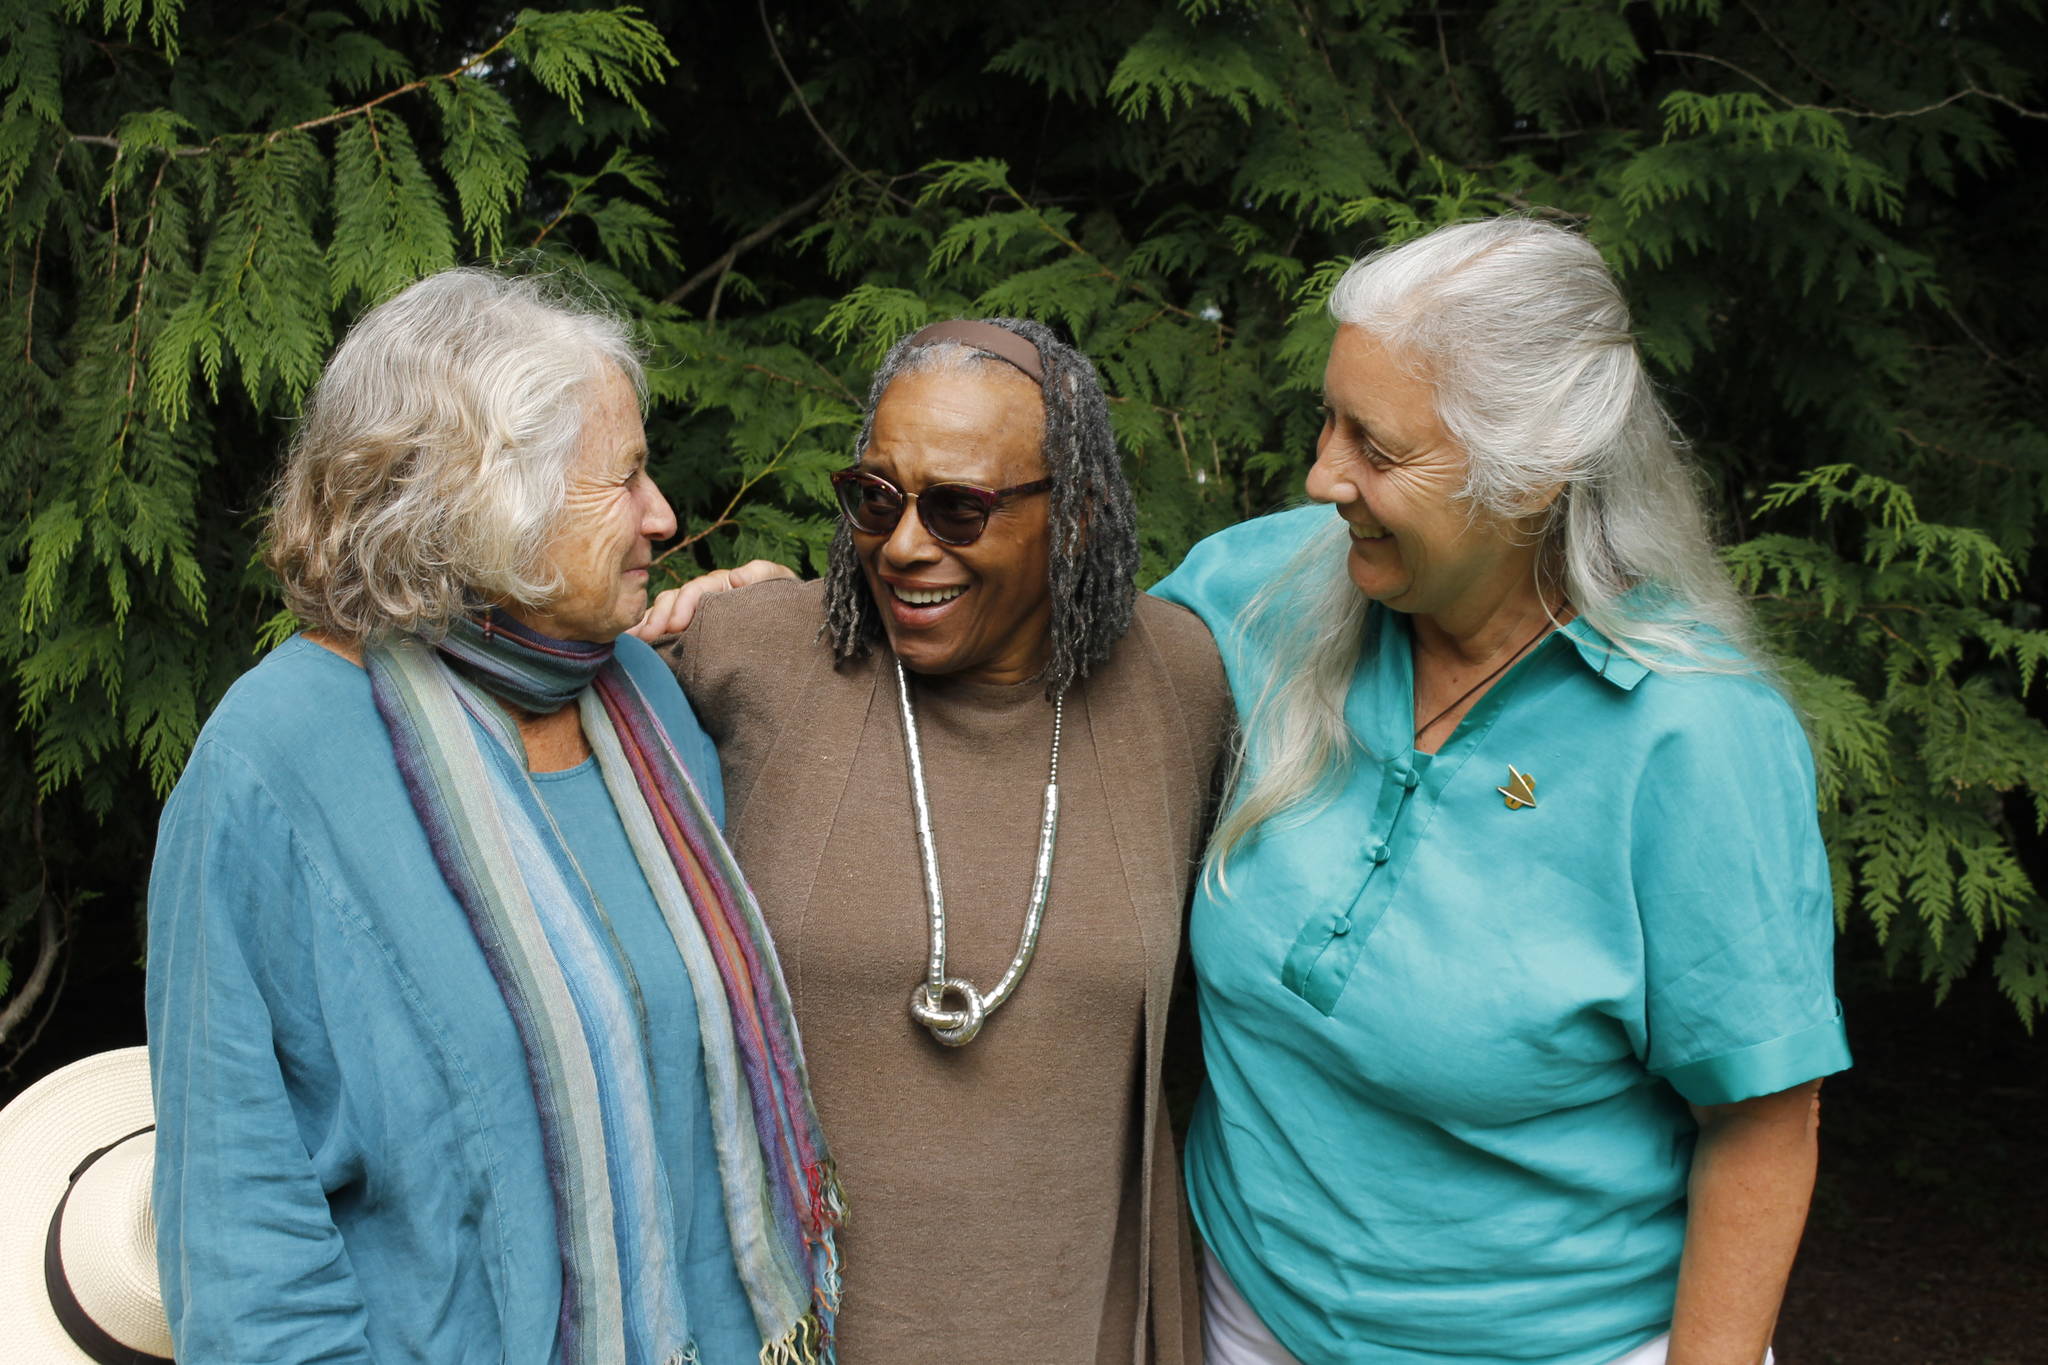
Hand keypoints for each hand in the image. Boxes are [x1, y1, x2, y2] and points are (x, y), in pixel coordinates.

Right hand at [628, 560, 798, 640]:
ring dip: (647, 628)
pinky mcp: (692, 639)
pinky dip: (648, 639)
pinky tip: (634, 648)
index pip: (695, 590)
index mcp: (721, 585)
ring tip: (633, 643)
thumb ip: (762, 573)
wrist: (792, 630)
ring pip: (662, 617)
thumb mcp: (779, 584)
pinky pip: (664, 635)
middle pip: (671, 602)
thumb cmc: (785, 603)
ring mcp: (695, 618)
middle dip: (657, 618)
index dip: (683, 604)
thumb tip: (735, 577)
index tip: (676, 624)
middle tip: (647, 637)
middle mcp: (703, 599)